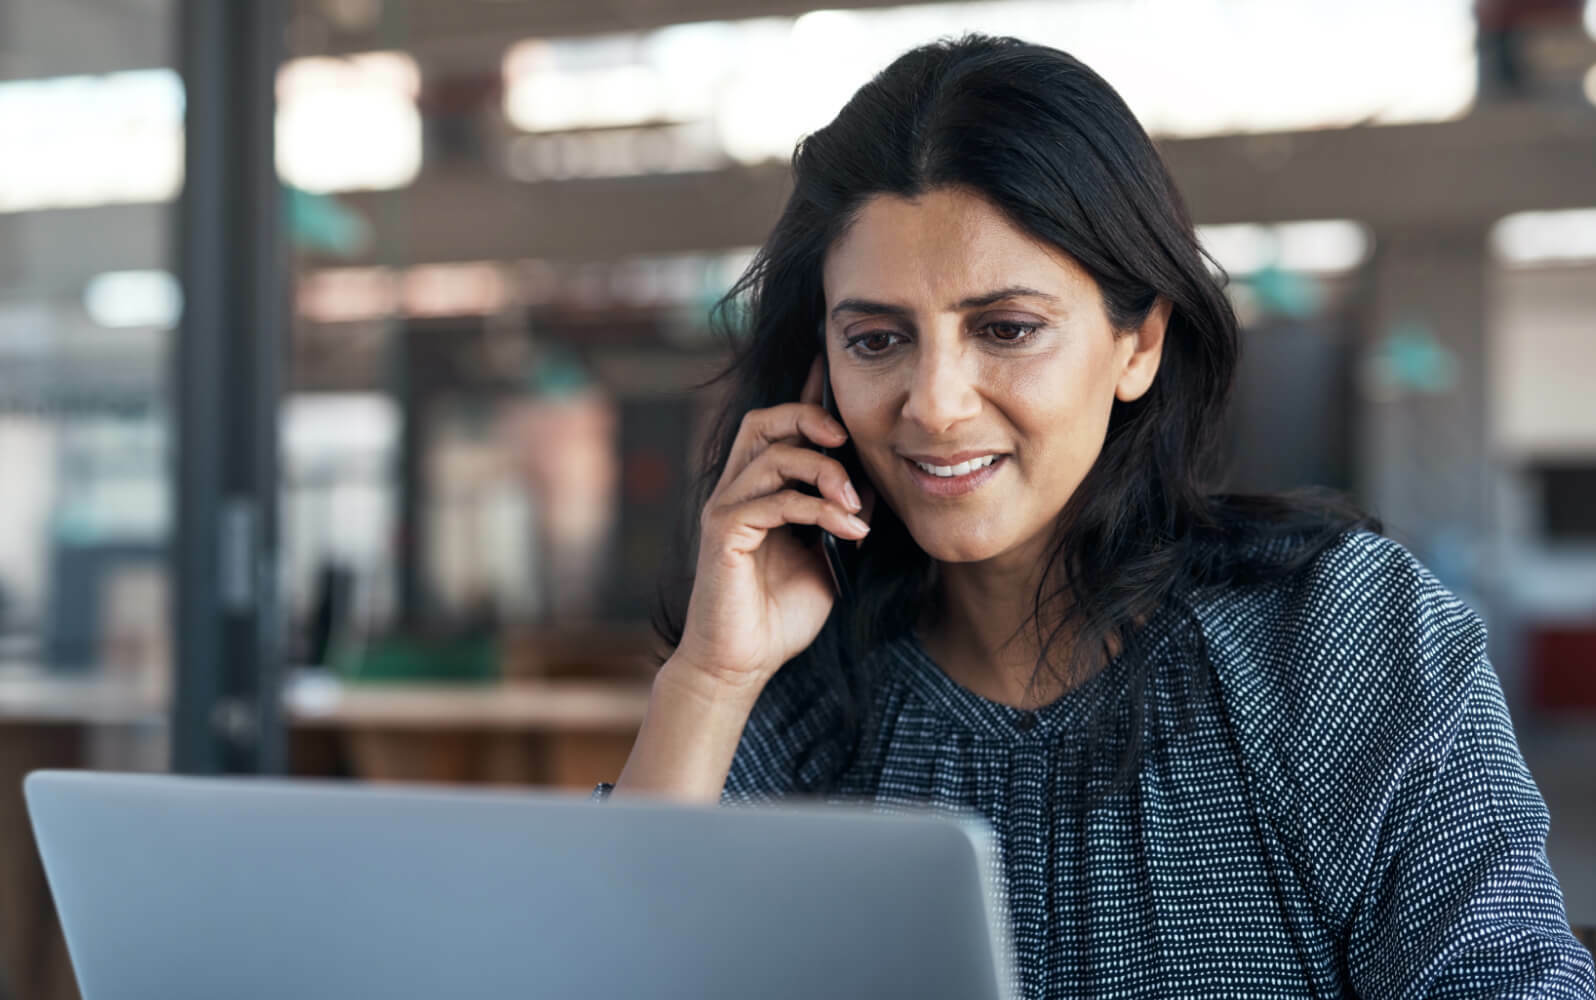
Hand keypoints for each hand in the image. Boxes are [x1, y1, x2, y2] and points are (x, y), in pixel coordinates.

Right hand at [672, 355, 873, 693]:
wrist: (742, 663)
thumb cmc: (781, 614)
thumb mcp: (827, 558)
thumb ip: (839, 517)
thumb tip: (867, 486)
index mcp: (761, 489)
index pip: (781, 428)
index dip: (807, 395)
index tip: (833, 364)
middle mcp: (738, 489)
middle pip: (766, 420)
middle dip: (811, 418)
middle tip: (848, 442)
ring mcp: (726, 508)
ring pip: (773, 454)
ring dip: (825, 472)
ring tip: (855, 506)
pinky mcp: (723, 532)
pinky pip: (773, 500)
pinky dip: (817, 510)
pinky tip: (847, 532)